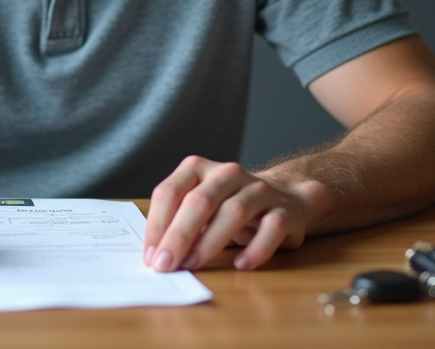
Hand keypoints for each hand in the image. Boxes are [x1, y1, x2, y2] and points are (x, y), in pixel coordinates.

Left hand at [143, 156, 312, 271]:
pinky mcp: (284, 211)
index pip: (170, 191)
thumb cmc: (228, 207)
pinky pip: (271, 228)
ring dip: (209, 243)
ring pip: (233, 212)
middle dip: (179, 236)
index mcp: (199, 168)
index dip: (157, 224)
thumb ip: (178, 222)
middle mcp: (228, 174)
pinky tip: (241, 264)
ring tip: (193, 265)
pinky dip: (255, 249)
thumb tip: (155, 255)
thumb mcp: (200, 207)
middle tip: (165, 265)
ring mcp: (259, 190)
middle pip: (200, 202)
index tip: (150, 256)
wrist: (285, 198)